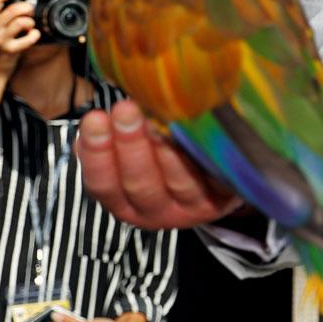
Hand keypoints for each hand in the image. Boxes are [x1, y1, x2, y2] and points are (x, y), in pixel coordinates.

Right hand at [0, 0, 39, 73]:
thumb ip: (2, 15)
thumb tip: (22, 0)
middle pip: (13, 9)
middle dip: (27, 8)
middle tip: (30, 12)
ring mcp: (0, 39)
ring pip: (21, 21)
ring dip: (30, 22)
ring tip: (30, 26)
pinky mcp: (9, 49)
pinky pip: (28, 37)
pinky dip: (35, 35)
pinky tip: (33, 35)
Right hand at [77, 99, 241, 229]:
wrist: (221, 179)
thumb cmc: (170, 161)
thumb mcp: (137, 159)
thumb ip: (117, 142)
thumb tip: (96, 120)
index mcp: (127, 204)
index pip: (104, 185)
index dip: (97, 154)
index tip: (95, 118)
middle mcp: (159, 211)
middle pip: (140, 184)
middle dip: (130, 145)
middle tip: (125, 110)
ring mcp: (195, 206)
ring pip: (180, 182)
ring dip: (167, 150)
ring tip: (159, 120)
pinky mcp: (227, 196)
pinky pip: (217, 176)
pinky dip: (207, 155)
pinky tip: (200, 130)